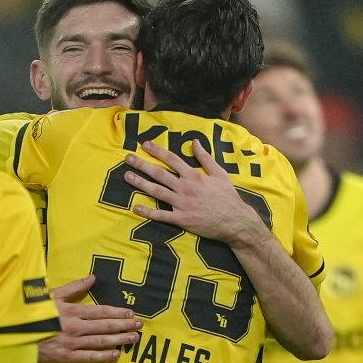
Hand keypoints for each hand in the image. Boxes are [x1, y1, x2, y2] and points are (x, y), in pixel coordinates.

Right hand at [39, 275, 140, 362]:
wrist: (15, 335)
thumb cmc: (34, 314)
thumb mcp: (52, 296)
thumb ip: (73, 287)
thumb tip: (92, 277)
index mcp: (72, 311)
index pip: (101, 311)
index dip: (117, 312)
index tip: (131, 313)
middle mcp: (75, 327)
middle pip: (105, 326)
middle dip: (124, 326)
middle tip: (140, 326)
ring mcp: (72, 343)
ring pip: (101, 341)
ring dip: (119, 339)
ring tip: (133, 339)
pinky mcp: (67, 357)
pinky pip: (89, 357)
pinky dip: (104, 356)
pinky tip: (116, 354)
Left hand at [123, 140, 266, 247]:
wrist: (235, 220)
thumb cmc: (228, 197)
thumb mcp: (219, 174)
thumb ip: (205, 158)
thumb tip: (195, 142)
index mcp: (194, 176)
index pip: (172, 159)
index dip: (158, 151)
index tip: (145, 145)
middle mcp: (185, 188)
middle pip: (159, 173)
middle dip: (142, 164)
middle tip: (128, 158)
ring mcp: (182, 204)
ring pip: (157, 191)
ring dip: (140, 183)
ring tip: (127, 176)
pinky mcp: (181, 219)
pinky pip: (162, 215)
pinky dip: (148, 212)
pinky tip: (136, 208)